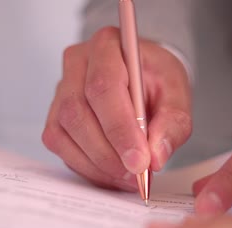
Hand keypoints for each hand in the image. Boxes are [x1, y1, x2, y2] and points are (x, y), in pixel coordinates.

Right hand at [43, 27, 190, 190]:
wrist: (140, 78)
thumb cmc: (155, 79)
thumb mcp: (177, 93)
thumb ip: (173, 122)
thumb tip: (156, 156)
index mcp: (107, 46)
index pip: (103, 87)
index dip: (120, 129)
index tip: (140, 161)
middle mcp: (76, 65)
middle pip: (77, 113)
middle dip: (108, 153)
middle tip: (137, 175)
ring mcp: (60, 91)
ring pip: (64, 133)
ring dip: (98, 164)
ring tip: (128, 177)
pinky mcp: (54, 116)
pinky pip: (60, 147)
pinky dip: (87, 167)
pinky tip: (111, 172)